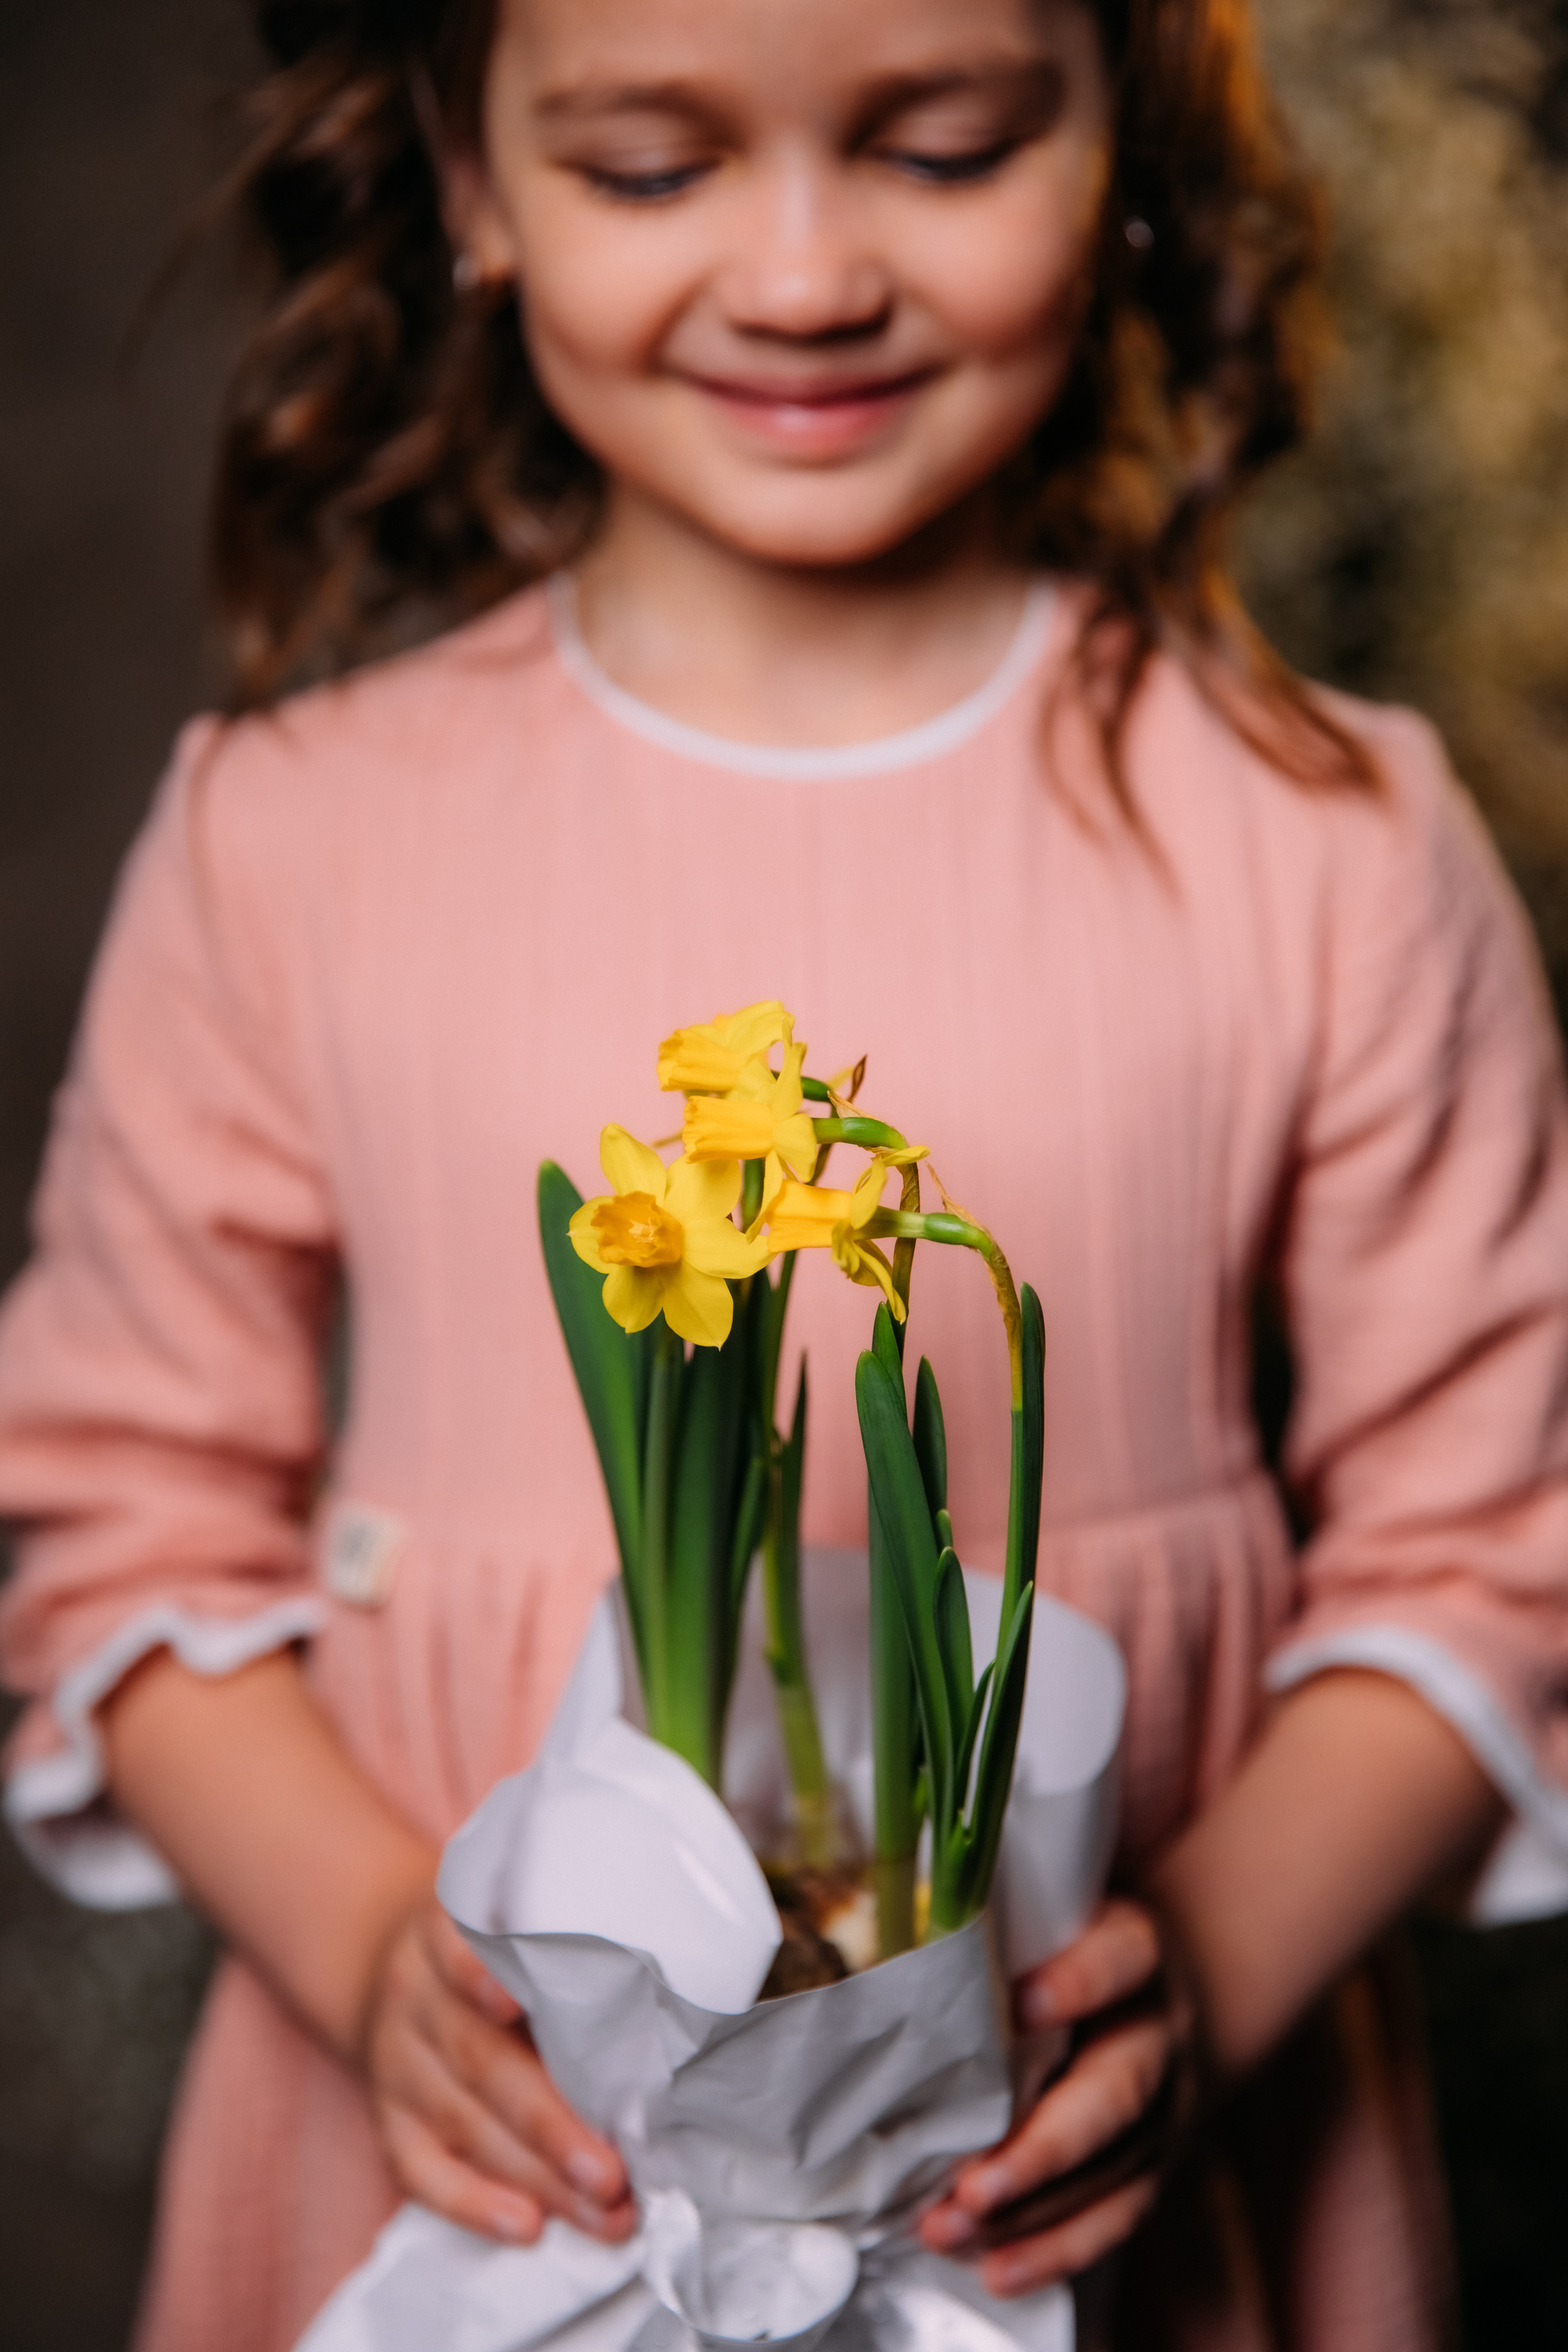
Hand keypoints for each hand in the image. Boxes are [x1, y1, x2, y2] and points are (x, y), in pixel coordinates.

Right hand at [363, 1896, 637, 2246]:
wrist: (412, 1975)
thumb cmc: (502, 1949)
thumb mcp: (521, 1922)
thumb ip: (569, 1954)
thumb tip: (663, 2016)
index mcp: (447, 1930)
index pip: (460, 1949)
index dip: (483, 1975)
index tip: (515, 2003)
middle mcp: (415, 1993)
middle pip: (480, 2060)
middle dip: (550, 2123)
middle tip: (613, 2173)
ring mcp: (397, 2062)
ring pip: (464, 2126)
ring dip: (538, 2176)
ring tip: (605, 2210)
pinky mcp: (391, 2120)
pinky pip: (423, 2171)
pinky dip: (474, 2203)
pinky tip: (527, 2225)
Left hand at [919, 1899, 1196, 2296]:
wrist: (1165, 2000)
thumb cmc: (1077, 1949)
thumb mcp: (1058, 1915)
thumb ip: (1002, 1922)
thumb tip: (888, 1916)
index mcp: (1138, 1954)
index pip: (1120, 1959)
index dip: (1077, 1983)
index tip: (1021, 2005)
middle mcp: (1160, 2035)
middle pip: (1115, 2095)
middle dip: (1042, 2149)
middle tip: (972, 2185)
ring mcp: (1164, 2111)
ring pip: (1110, 2172)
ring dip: (1029, 2213)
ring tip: (948, 2229)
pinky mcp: (1152, 2167)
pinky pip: (1114, 2219)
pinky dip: (1055, 2250)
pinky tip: (995, 2267)